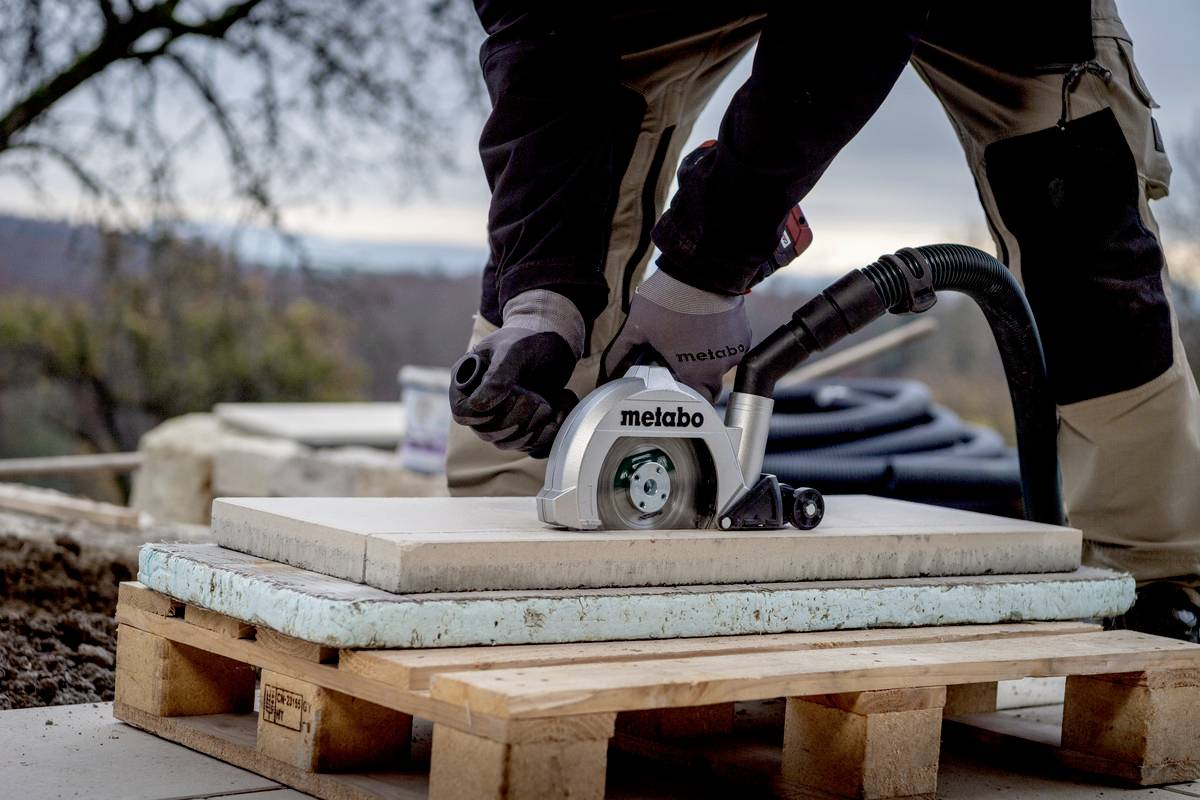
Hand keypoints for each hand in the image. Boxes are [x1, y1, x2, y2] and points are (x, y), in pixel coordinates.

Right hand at [449, 290, 582, 457]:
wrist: (553, 343)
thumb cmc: (529, 339)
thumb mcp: (515, 350)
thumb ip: (498, 375)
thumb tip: (479, 404)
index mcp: (467, 382)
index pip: (463, 413)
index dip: (486, 412)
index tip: (514, 394)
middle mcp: (479, 404)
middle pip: (487, 432)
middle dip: (518, 418)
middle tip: (538, 398)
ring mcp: (499, 418)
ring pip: (507, 443)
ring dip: (533, 428)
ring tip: (549, 403)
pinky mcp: (521, 427)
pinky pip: (528, 445)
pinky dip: (547, 433)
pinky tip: (558, 411)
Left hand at [600, 270, 750, 402]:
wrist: (701, 268)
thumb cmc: (669, 298)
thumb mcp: (637, 328)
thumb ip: (620, 355)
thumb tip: (607, 373)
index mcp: (696, 373)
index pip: (694, 401)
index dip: (681, 395)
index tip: (670, 383)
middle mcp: (720, 367)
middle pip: (708, 386)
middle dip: (694, 379)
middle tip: (676, 361)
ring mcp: (735, 350)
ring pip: (719, 367)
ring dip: (705, 360)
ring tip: (687, 338)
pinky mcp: (743, 334)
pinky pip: (730, 349)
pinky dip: (718, 345)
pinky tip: (702, 328)